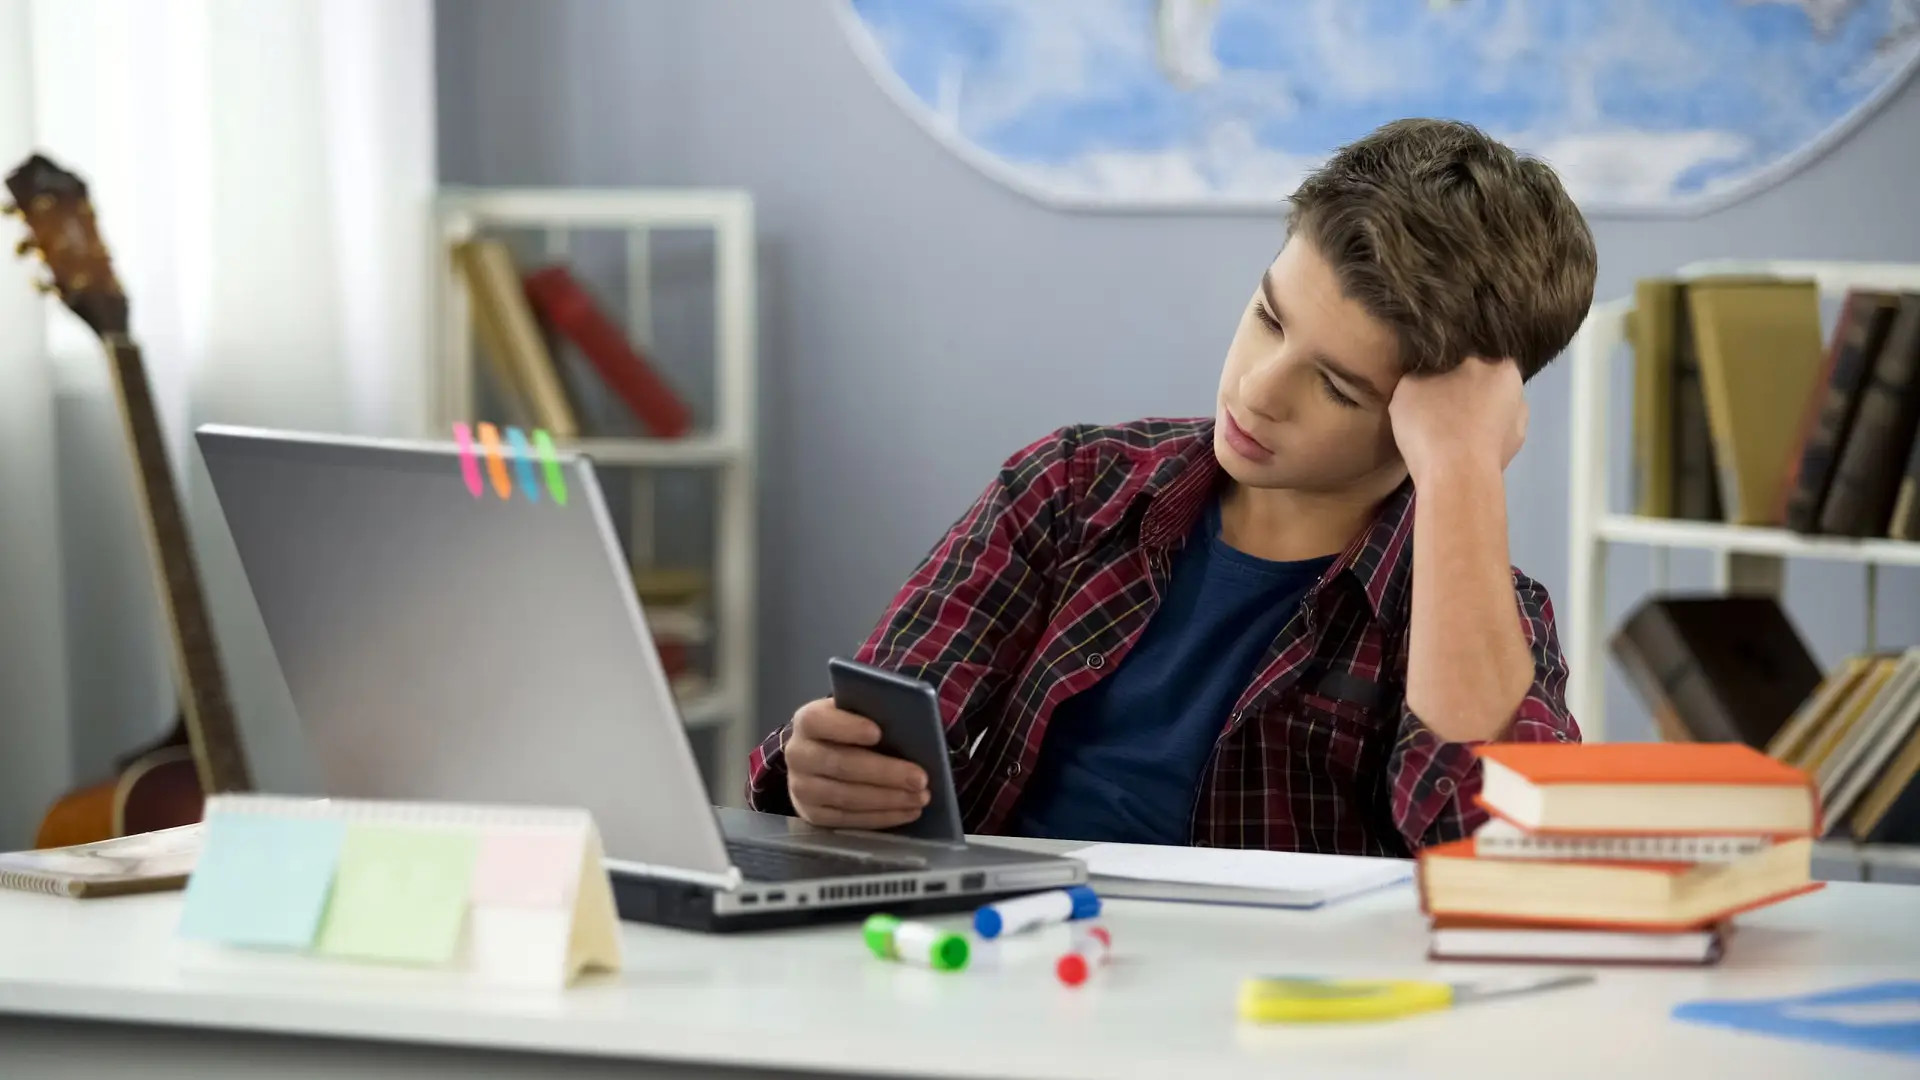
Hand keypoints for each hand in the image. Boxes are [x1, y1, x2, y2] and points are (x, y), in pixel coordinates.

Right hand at [784, 698, 929, 828]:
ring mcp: (801, 788)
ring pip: (846, 797)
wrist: (816, 759)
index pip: (819, 721)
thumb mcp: (853, 714)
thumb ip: (871, 714)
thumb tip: (909, 726)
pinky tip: (907, 812)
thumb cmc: (847, 731)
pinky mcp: (812, 815)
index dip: (847, 728)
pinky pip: (848, 819)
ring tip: (919, 797)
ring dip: (888, 799)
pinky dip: (881, 817)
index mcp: (807, 721)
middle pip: (841, 764)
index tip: (878, 733)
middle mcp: (798, 755)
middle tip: (920, 778)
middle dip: (884, 773)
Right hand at [1388, 356, 1527, 482]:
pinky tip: (1455, 449)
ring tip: (1445, 430)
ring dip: (1472, 417)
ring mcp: (1519, 424)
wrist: (1455, 479)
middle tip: (1437, 403)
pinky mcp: (1513, 453)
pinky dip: (1476, 440)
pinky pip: (1490, 437)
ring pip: (1490, 412)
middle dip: (1464, 389)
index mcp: (1499, 363)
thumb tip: (1432, 372)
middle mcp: (1518, 390)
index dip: (1451, 363)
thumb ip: (1426, 371)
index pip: (1474, 353)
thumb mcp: (1410, 383)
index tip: (1432, 376)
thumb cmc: (1434, 422)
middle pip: (1485, 382)